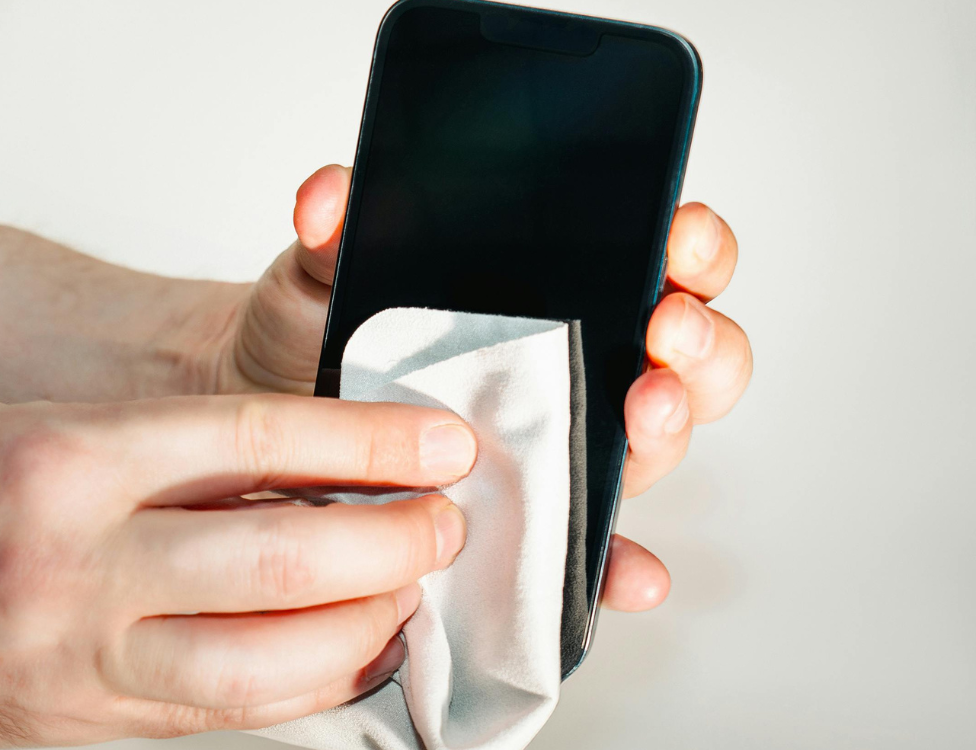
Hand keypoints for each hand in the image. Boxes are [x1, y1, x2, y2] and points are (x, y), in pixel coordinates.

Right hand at [0, 395, 475, 745]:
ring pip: (260, 667)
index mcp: (65, 462)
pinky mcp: (66, 729)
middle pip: (279, 556)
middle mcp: (73, 567)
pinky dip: (293, 687)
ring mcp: (70, 664)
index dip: (368, 435)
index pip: (256, 438)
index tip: (438, 439)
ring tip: (406, 593)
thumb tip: (294, 471)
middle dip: (390, 540)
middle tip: (443, 521)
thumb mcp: (34, 424)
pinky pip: (211, 718)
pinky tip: (335, 656)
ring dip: (361, 630)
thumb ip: (162, 454)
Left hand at [215, 165, 752, 611]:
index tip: (677, 239)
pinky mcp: (537, 516)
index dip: (691, 247)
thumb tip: (326, 197)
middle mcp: (582, 362)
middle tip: (664, 333)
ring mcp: (565, 441)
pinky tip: (629, 571)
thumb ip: (337, 231)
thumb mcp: (326, 273)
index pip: (658, 258)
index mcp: (560, 286)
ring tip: (641, 416)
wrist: (277, 416)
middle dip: (698, 341)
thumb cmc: (319, 331)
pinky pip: (597, 546)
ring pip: (657, 438)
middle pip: (689, 352)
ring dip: (668, 429)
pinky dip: (621, 563)